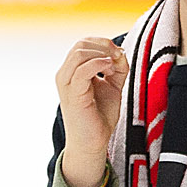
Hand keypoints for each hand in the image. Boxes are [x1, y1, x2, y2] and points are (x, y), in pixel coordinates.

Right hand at [55, 37, 128, 186]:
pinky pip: (82, 69)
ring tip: (114, 66)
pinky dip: (99, 64)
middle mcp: (65, 74)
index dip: (103, 43)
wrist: (92, 143)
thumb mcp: (112, 87)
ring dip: (102, 54)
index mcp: (72, 71)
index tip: (120, 54)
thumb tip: (121, 53)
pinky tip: (110, 70)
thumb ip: (117, 69)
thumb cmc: (99, 118)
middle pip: (80, 44)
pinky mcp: (73, 93)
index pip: (83, 43)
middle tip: (119, 56)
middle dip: (104, 45)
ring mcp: (67, 82)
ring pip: (79, 52)